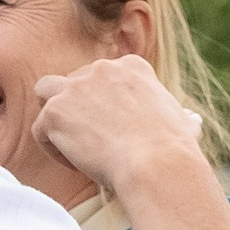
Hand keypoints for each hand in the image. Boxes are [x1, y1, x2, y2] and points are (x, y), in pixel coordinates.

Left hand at [30, 56, 202, 198]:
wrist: (156, 162)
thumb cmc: (174, 149)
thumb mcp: (184, 124)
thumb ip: (180, 116)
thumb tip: (190, 121)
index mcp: (132, 66)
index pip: (103, 77)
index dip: (104, 104)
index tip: (114, 130)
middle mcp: (101, 69)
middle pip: (74, 81)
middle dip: (77, 107)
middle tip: (89, 138)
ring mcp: (75, 87)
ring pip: (46, 91)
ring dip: (53, 115)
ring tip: (70, 143)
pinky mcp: (55, 110)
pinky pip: (39, 129)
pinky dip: (51, 148)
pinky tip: (73, 163)